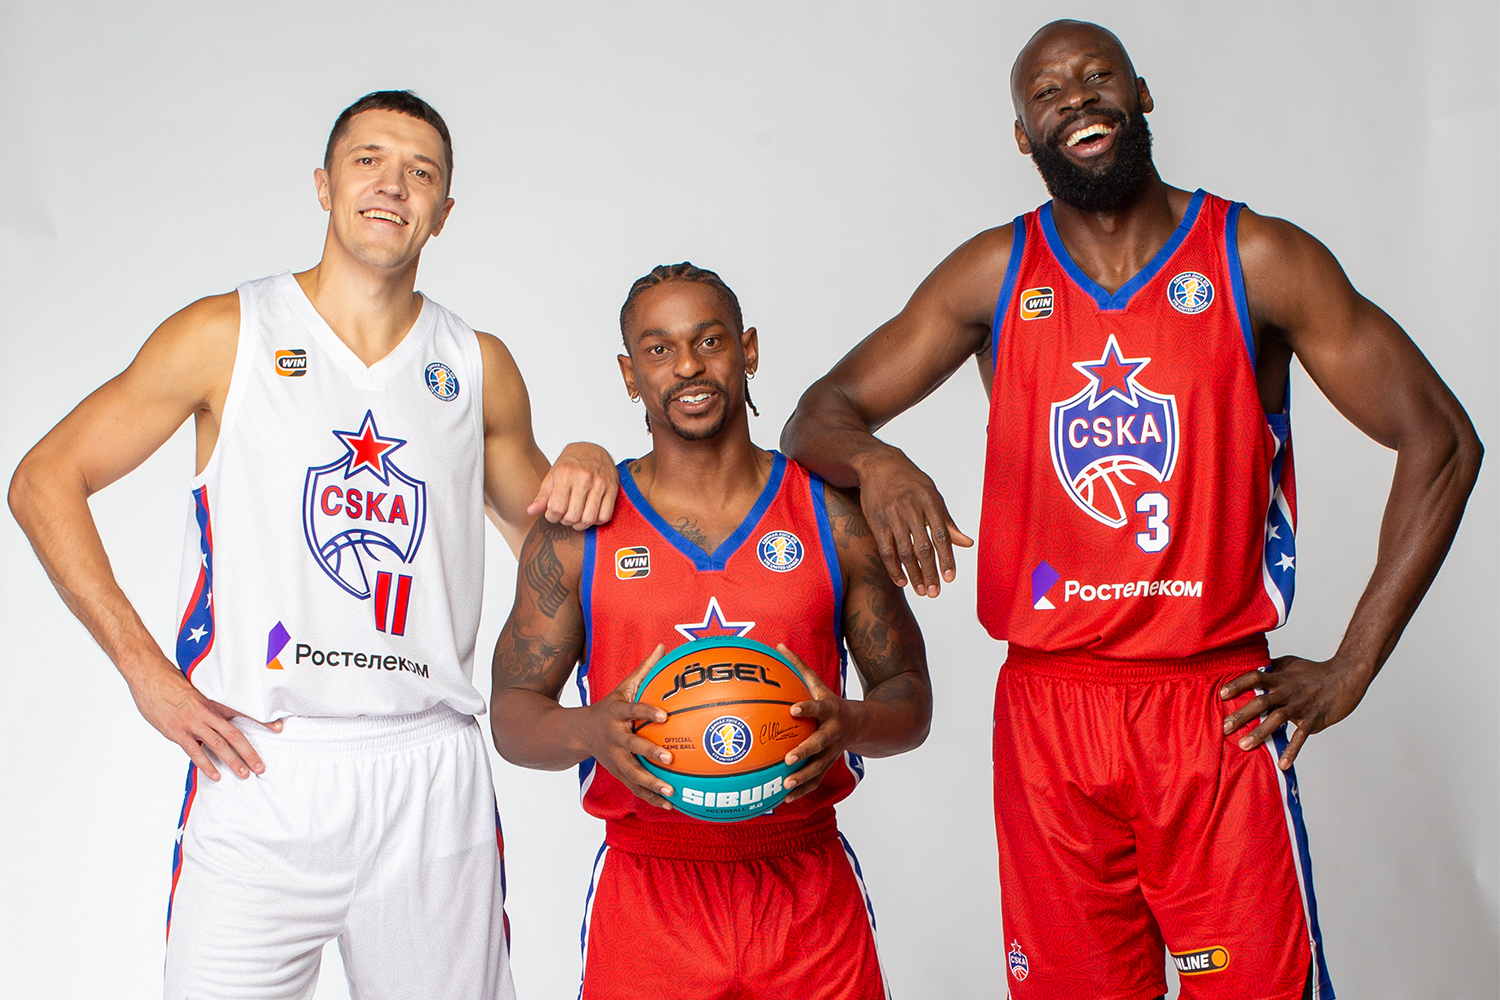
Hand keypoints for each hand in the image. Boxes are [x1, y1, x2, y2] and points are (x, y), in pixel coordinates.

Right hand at [126, 656, 280, 779]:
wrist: (150, 675)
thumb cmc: (172, 680)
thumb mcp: (196, 687)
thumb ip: (208, 701)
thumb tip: (220, 710)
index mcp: (214, 701)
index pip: (244, 712)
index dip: (261, 721)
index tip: (278, 728)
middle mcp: (206, 713)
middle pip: (234, 735)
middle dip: (249, 752)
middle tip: (261, 767)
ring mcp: (192, 723)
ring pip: (218, 745)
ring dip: (232, 761)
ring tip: (244, 774)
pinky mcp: (177, 732)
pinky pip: (195, 752)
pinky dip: (206, 765)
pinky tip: (216, 775)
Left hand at [527, 442, 617, 528]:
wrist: (593, 449)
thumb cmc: (571, 463)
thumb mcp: (553, 475)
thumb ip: (543, 495)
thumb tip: (531, 511)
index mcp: (565, 473)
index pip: (556, 508)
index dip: (552, 517)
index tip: (552, 514)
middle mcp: (583, 478)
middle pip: (573, 516)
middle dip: (566, 521)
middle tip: (564, 516)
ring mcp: (600, 483)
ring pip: (589, 518)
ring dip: (580, 524)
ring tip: (576, 518)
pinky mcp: (612, 488)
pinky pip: (605, 515)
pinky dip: (596, 521)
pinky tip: (590, 513)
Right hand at [576, 644, 676, 808]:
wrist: (578, 732)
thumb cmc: (610, 706)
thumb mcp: (623, 686)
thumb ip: (644, 668)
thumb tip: (664, 646)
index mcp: (617, 713)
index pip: (633, 710)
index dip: (647, 712)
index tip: (664, 716)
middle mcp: (614, 737)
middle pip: (631, 746)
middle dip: (649, 752)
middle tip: (669, 758)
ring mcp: (614, 758)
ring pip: (632, 773)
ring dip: (651, 783)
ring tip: (671, 791)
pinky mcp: (617, 773)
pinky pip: (634, 787)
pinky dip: (650, 797)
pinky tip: (670, 804)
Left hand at [779, 646, 861, 802]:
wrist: (863, 726)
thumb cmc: (831, 702)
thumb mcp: (819, 684)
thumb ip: (799, 666)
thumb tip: (777, 645)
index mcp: (830, 712)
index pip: (818, 708)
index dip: (807, 708)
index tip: (793, 710)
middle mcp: (833, 734)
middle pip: (819, 744)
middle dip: (805, 751)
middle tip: (788, 758)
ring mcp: (832, 753)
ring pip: (818, 768)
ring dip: (802, 778)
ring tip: (784, 785)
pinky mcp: (828, 766)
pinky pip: (815, 781)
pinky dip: (801, 791)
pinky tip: (783, 799)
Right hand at [853, 446, 972, 596]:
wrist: (879, 464)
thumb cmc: (910, 482)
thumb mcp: (933, 496)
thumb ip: (948, 522)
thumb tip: (968, 544)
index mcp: (930, 501)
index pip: (941, 535)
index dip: (946, 558)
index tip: (950, 578)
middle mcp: (911, 508)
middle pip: (923, 547)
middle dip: (930, 572)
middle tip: (935, 592)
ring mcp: (892, 515)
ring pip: (904, 551)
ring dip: (913, 574)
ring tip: (921, 591)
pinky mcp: (875, 521)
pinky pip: (885, 550)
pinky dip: (893, 568)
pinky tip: (901, 581)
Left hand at [1220, 654, 1375, 768]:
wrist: (1346, 677)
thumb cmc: (1314, 671)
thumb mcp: (1289, 664)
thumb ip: (1270, 668)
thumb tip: (1249, 669)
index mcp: (1279, 677)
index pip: (1254, 677)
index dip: (1238, 684)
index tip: (1221, 694)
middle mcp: (1287, 691)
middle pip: (1260, 701)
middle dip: (1241, 715)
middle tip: (1224, 728)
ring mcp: (1300, 706)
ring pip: (1276, 719)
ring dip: (1259, 733)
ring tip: (1243, 746)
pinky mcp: (1314, 719)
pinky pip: (1301, 736)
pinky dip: (1292, 750)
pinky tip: (1282, 764)